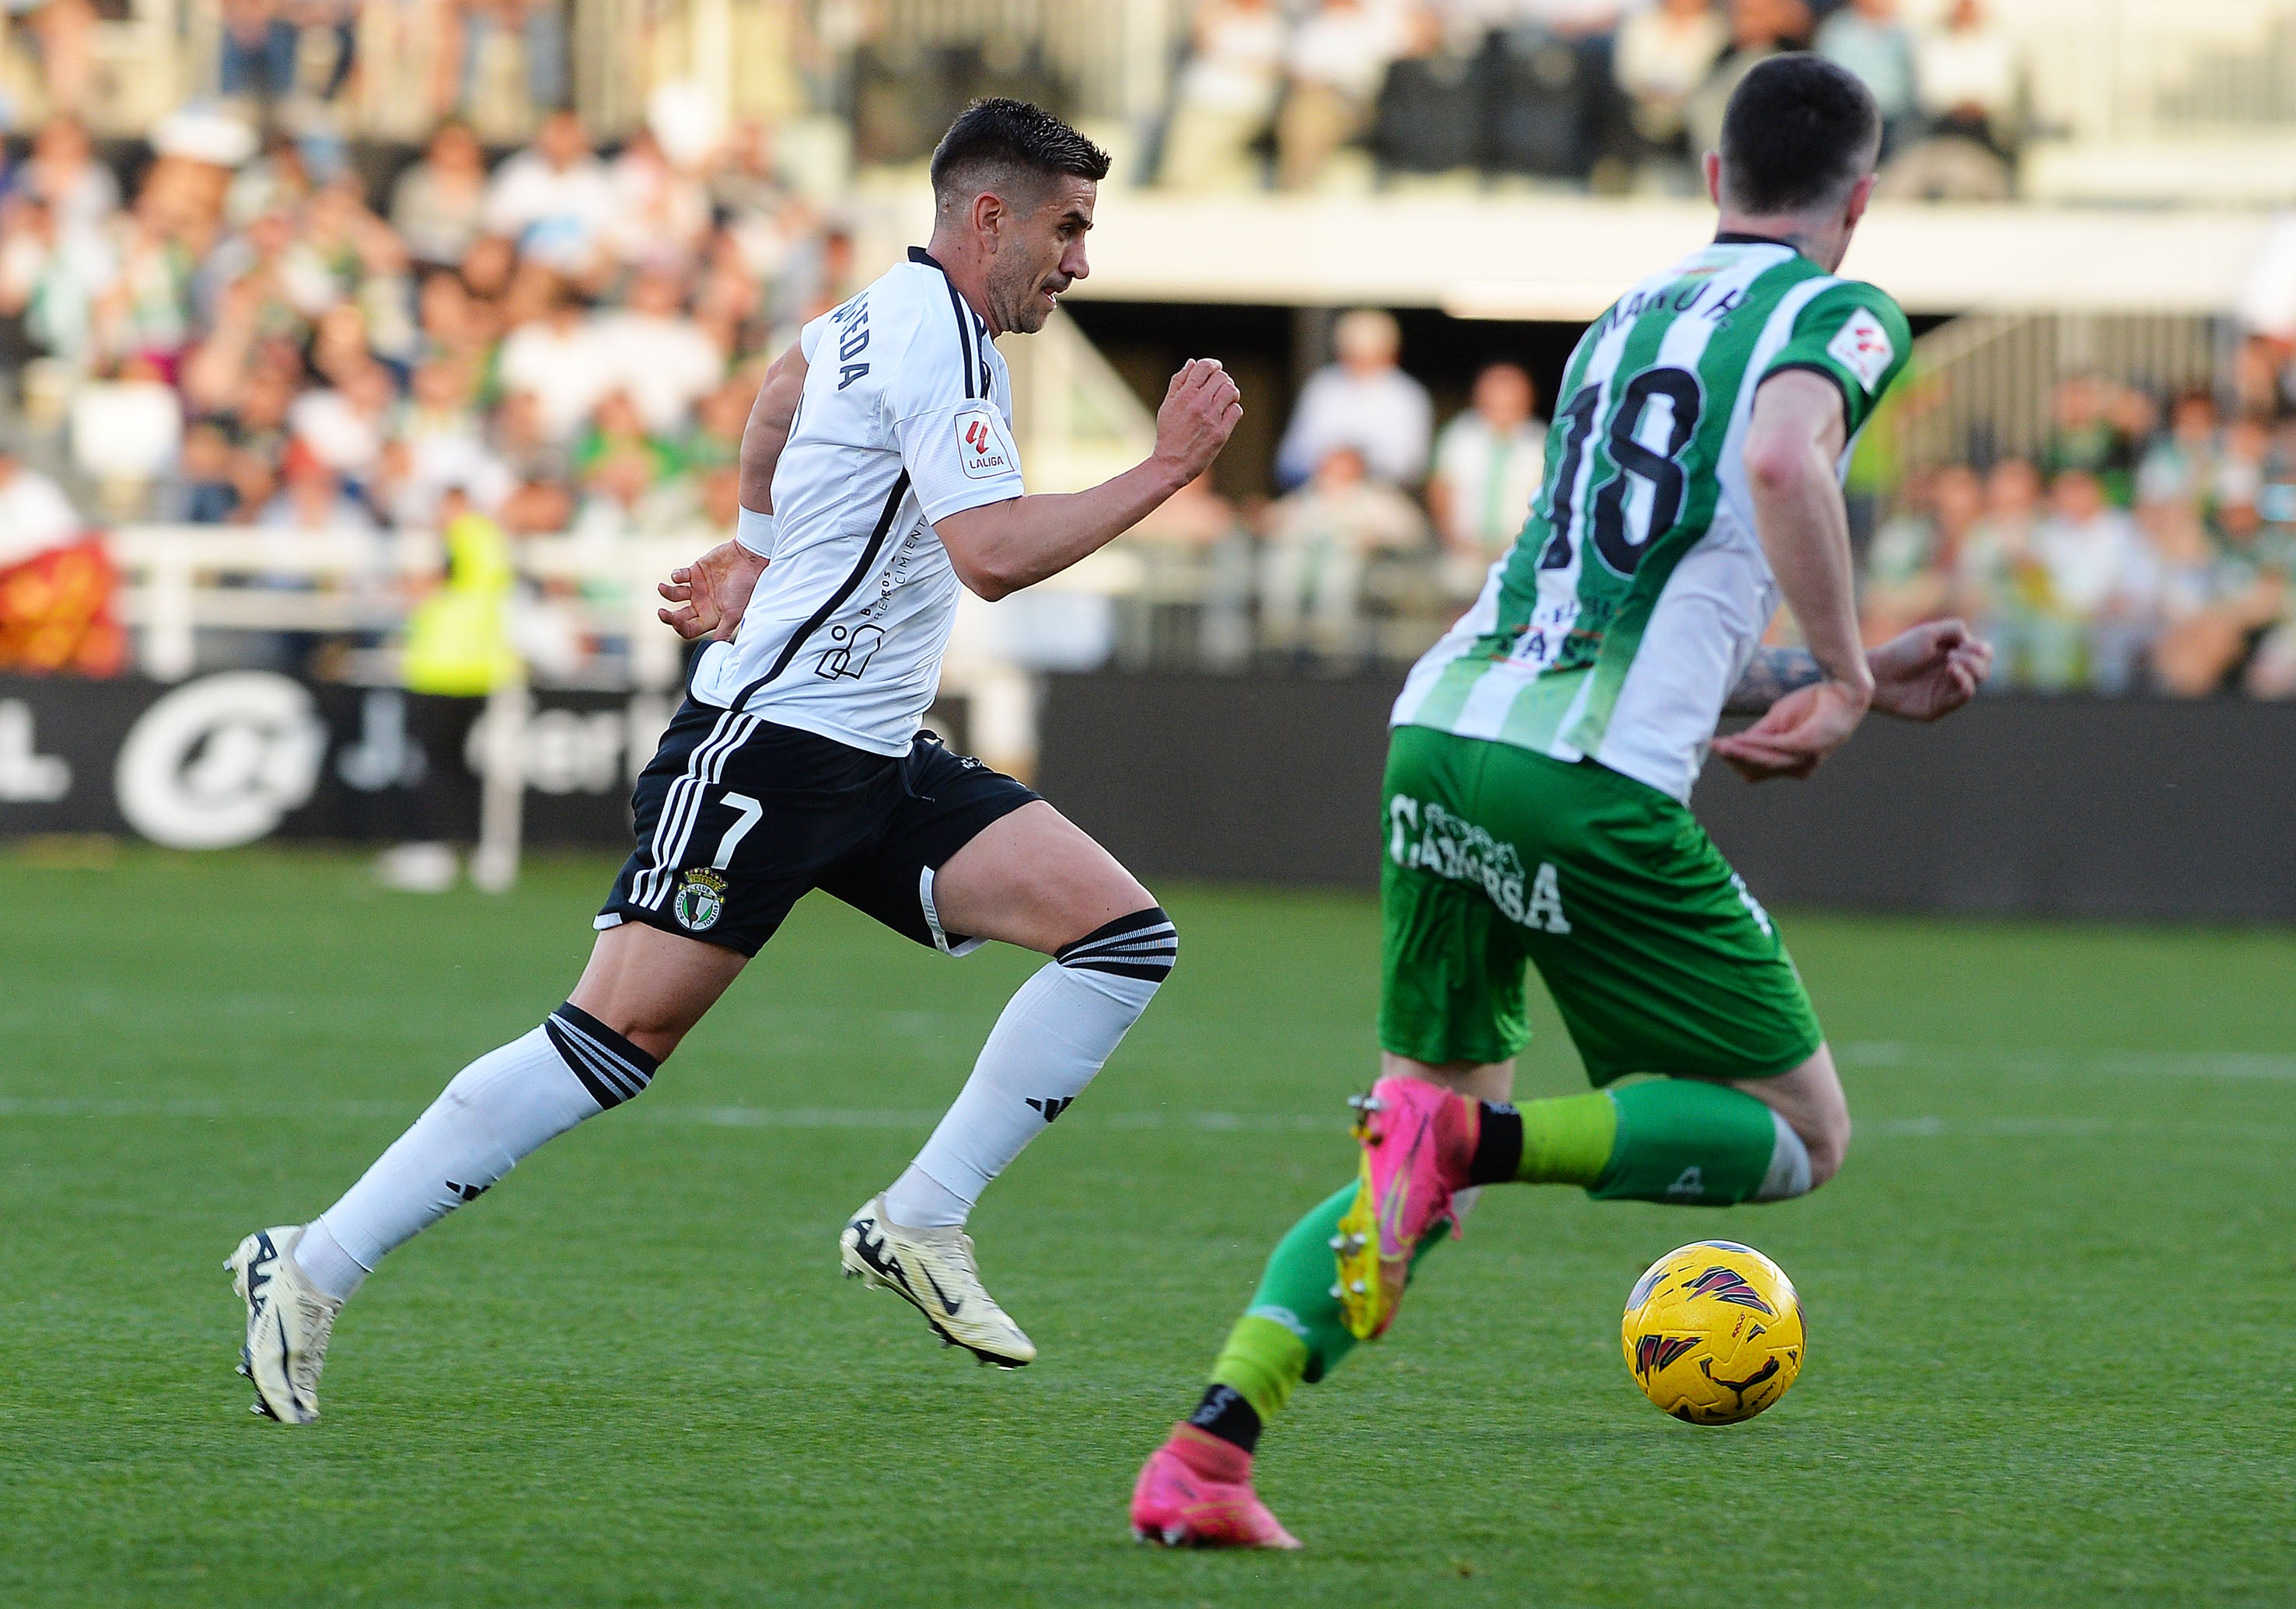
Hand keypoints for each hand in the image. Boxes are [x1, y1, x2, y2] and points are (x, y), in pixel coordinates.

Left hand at [656, 539, 768, 641]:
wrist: (749, 560)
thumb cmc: (745, 588)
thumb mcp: (735, 613)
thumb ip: (723, 630)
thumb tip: (717, 647)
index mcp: (710, 617)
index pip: (689, 629)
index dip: (680, 628)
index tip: (676, 620)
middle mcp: (702, 604)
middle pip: (679, 615)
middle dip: (668, 616)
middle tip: (662, 613)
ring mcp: (698, 588)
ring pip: (674, 595)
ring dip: (666, 593)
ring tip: (662, 588)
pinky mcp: (695, 571)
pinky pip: (679, 576)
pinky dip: (675, 576)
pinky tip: (680, 576)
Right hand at [1151, 358, 1242, 485]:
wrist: (1172, 464)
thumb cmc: (1169, 435)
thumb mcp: (1167, 405)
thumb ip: (1178, 382)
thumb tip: (1192, 363)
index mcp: (1184, 395)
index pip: (1204, 367)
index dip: (1212, 364)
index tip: (1215, 368)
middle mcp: (1199, 404)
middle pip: (1221, 377)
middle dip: (1222, 379)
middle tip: (1220, 388)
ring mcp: (1211, 418)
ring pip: (1231, 391)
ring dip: (1231, 392)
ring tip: (1226, 400)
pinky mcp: (1221, 433)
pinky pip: (1236, 410)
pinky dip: (1233, 409)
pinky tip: (1226, 414)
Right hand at [1710, 678, 1869, 782]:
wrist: (1842, 690)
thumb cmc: (1813, 705)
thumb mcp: (1779, 721)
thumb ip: (1758, 735)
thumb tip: (1733, 745)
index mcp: (1795, 766)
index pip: (1758, 771)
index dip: (1737, 762)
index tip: (1716, 749)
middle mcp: (1801, 768)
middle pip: (1758, 771)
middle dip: (1734, 759)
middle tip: (1713, 748)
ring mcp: (1805, 758)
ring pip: (1764, 762)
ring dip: (1740, 754)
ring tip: (1720, 745)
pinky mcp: (1806, 745)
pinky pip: (1774, 747)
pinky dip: (1755, 744)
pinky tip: (1738, 738)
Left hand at [1867, 617, 1992, 720]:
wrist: (1877, 673)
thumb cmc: (1900, 652)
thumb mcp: (1929, 633)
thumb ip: (1955, 629)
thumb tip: (1972, 642)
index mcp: (1953, 656)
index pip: (1983, 655)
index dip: (1981, 649)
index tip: (1964, 644)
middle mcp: (1952, 675)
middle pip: (1984, 669)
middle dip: (1976, 658)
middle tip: (1954, 653)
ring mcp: (1946, 691)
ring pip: (1977, 681)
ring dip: (1971, 667)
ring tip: (1951, 662)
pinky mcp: (1940, 707)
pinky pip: (1964, 696)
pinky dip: (1964, 681)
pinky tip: (1951, 670)